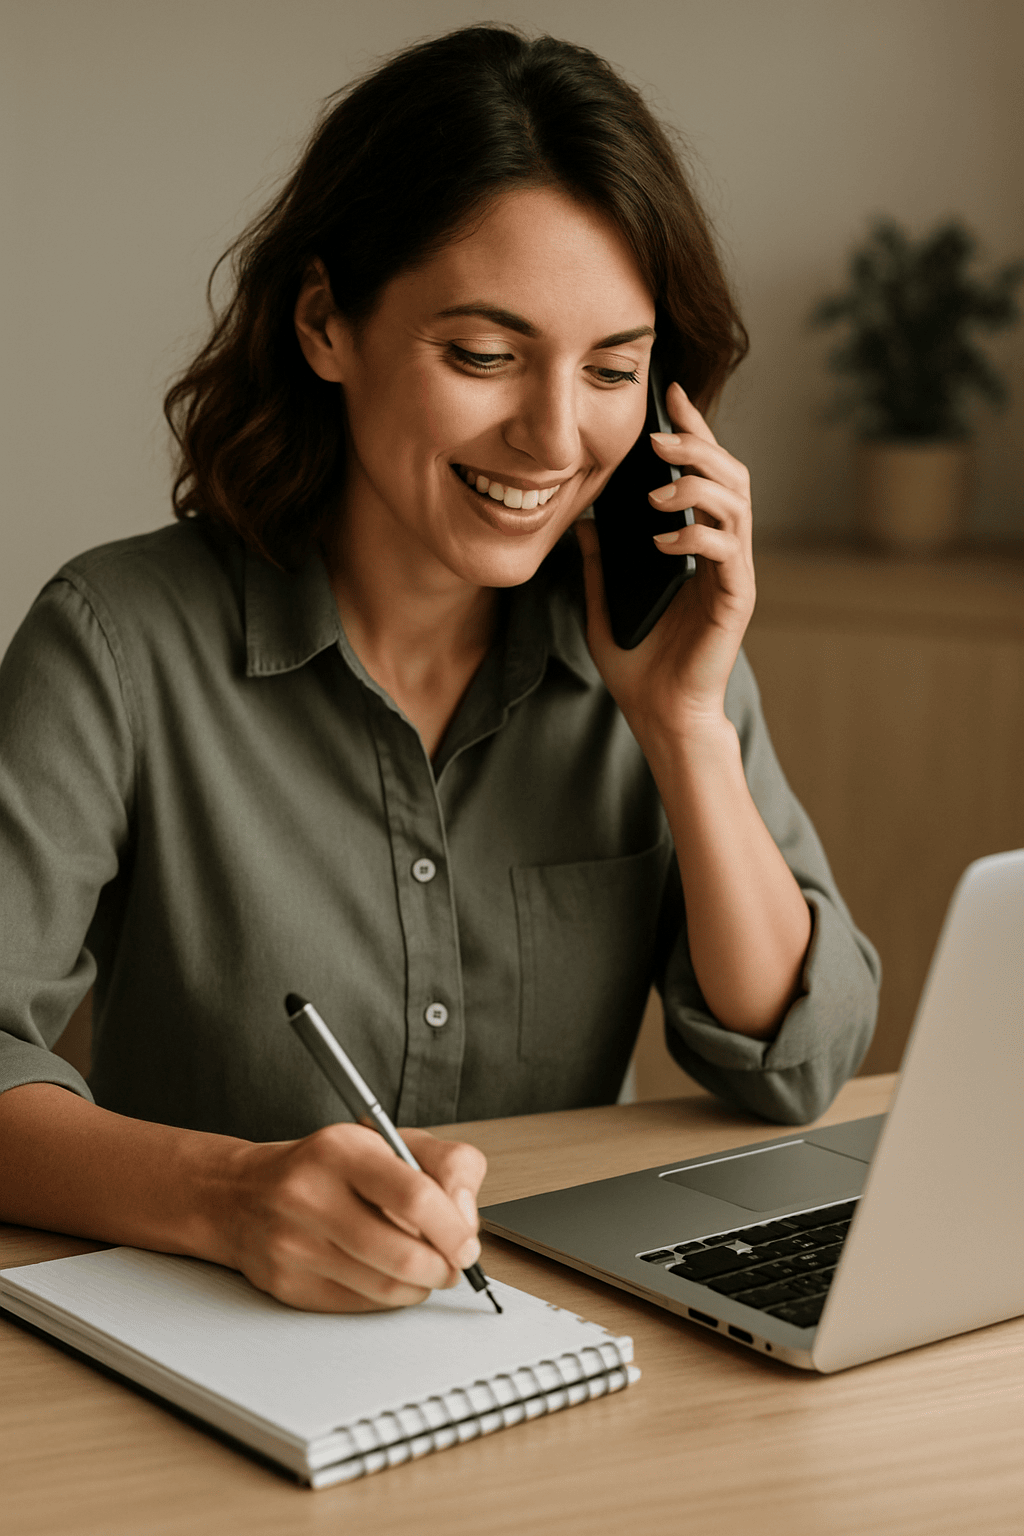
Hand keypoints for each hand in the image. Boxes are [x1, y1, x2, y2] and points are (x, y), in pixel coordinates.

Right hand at [220, 1123, 486, 1311]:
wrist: (242, 1194)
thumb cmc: (325, 1167)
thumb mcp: (386, 1140)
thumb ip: (443, 1164)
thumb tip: (466, 1217)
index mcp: (342, 1151)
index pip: (415, 1196)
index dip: (453, 1229)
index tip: (467, 1243)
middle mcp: (311, 1195)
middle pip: (403, 1253)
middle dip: (444, 1267)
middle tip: (454, 1264)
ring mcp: (294, 1244)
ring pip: (385, 1287)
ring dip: (421, 1286)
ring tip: (427, 1271)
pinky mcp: (288, 1284)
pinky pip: (360, 1306)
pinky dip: (389, 1298)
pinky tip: (390, 1278)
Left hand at [575, 381, 754, 747]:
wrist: (661, 715)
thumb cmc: (639, 665)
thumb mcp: (602, 603)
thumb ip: (596, 562)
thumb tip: (580, 519)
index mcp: (696, 545)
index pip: (703, 473)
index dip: (692, 432)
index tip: (669, 396)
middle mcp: (723, 551)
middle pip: (730, 475)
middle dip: (698, 447)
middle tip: (659, 437)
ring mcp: (733, 574)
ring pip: (737, 503)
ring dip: (698, 486)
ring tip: (657, 490)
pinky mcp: (736, 599)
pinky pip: (727, 552)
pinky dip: (697, 537)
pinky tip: (663, 541)